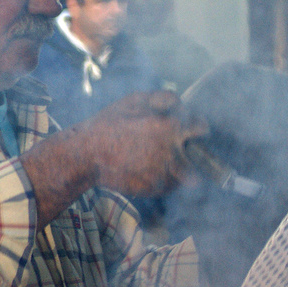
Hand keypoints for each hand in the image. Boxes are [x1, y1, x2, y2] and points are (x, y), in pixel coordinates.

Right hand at [78, 91, 195, 194]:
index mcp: (170, 127)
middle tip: (176, 148)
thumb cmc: (108, 124)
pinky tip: (150, 172)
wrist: (85, 155)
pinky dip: (166, 181)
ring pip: (188, 175)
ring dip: (180, 168)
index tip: (191, 130)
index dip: (196, 127)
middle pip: (199, 155)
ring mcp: (164, 174)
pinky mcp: (155, 189)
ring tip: (161, 162)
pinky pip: (171, 187)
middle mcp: (172, 152)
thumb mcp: (133, 100)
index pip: (202, 128)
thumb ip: (163, 98)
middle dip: (190, 150)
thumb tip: (181, 104)